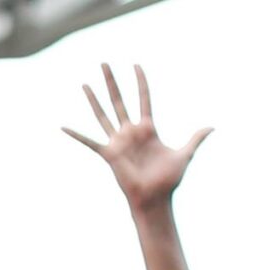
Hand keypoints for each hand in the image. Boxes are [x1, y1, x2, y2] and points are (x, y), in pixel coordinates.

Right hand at [63, 63, 211, 214]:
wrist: (154, 199)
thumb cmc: (169, 179)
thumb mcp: (185, 154)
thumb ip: (196, 139)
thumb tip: (213, 127)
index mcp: (148, 129)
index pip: (144, 99)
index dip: (141, 82)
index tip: (135, 64)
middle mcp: (131, 132)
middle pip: (119, 100)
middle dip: (112, 81)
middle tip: (105, 63)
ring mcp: (118, 142)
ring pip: (103, 115)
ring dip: (94, 99)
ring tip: (85, 83)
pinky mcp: (109, 155)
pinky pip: (89, 142)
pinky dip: (76, 135)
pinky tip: (63, 127)